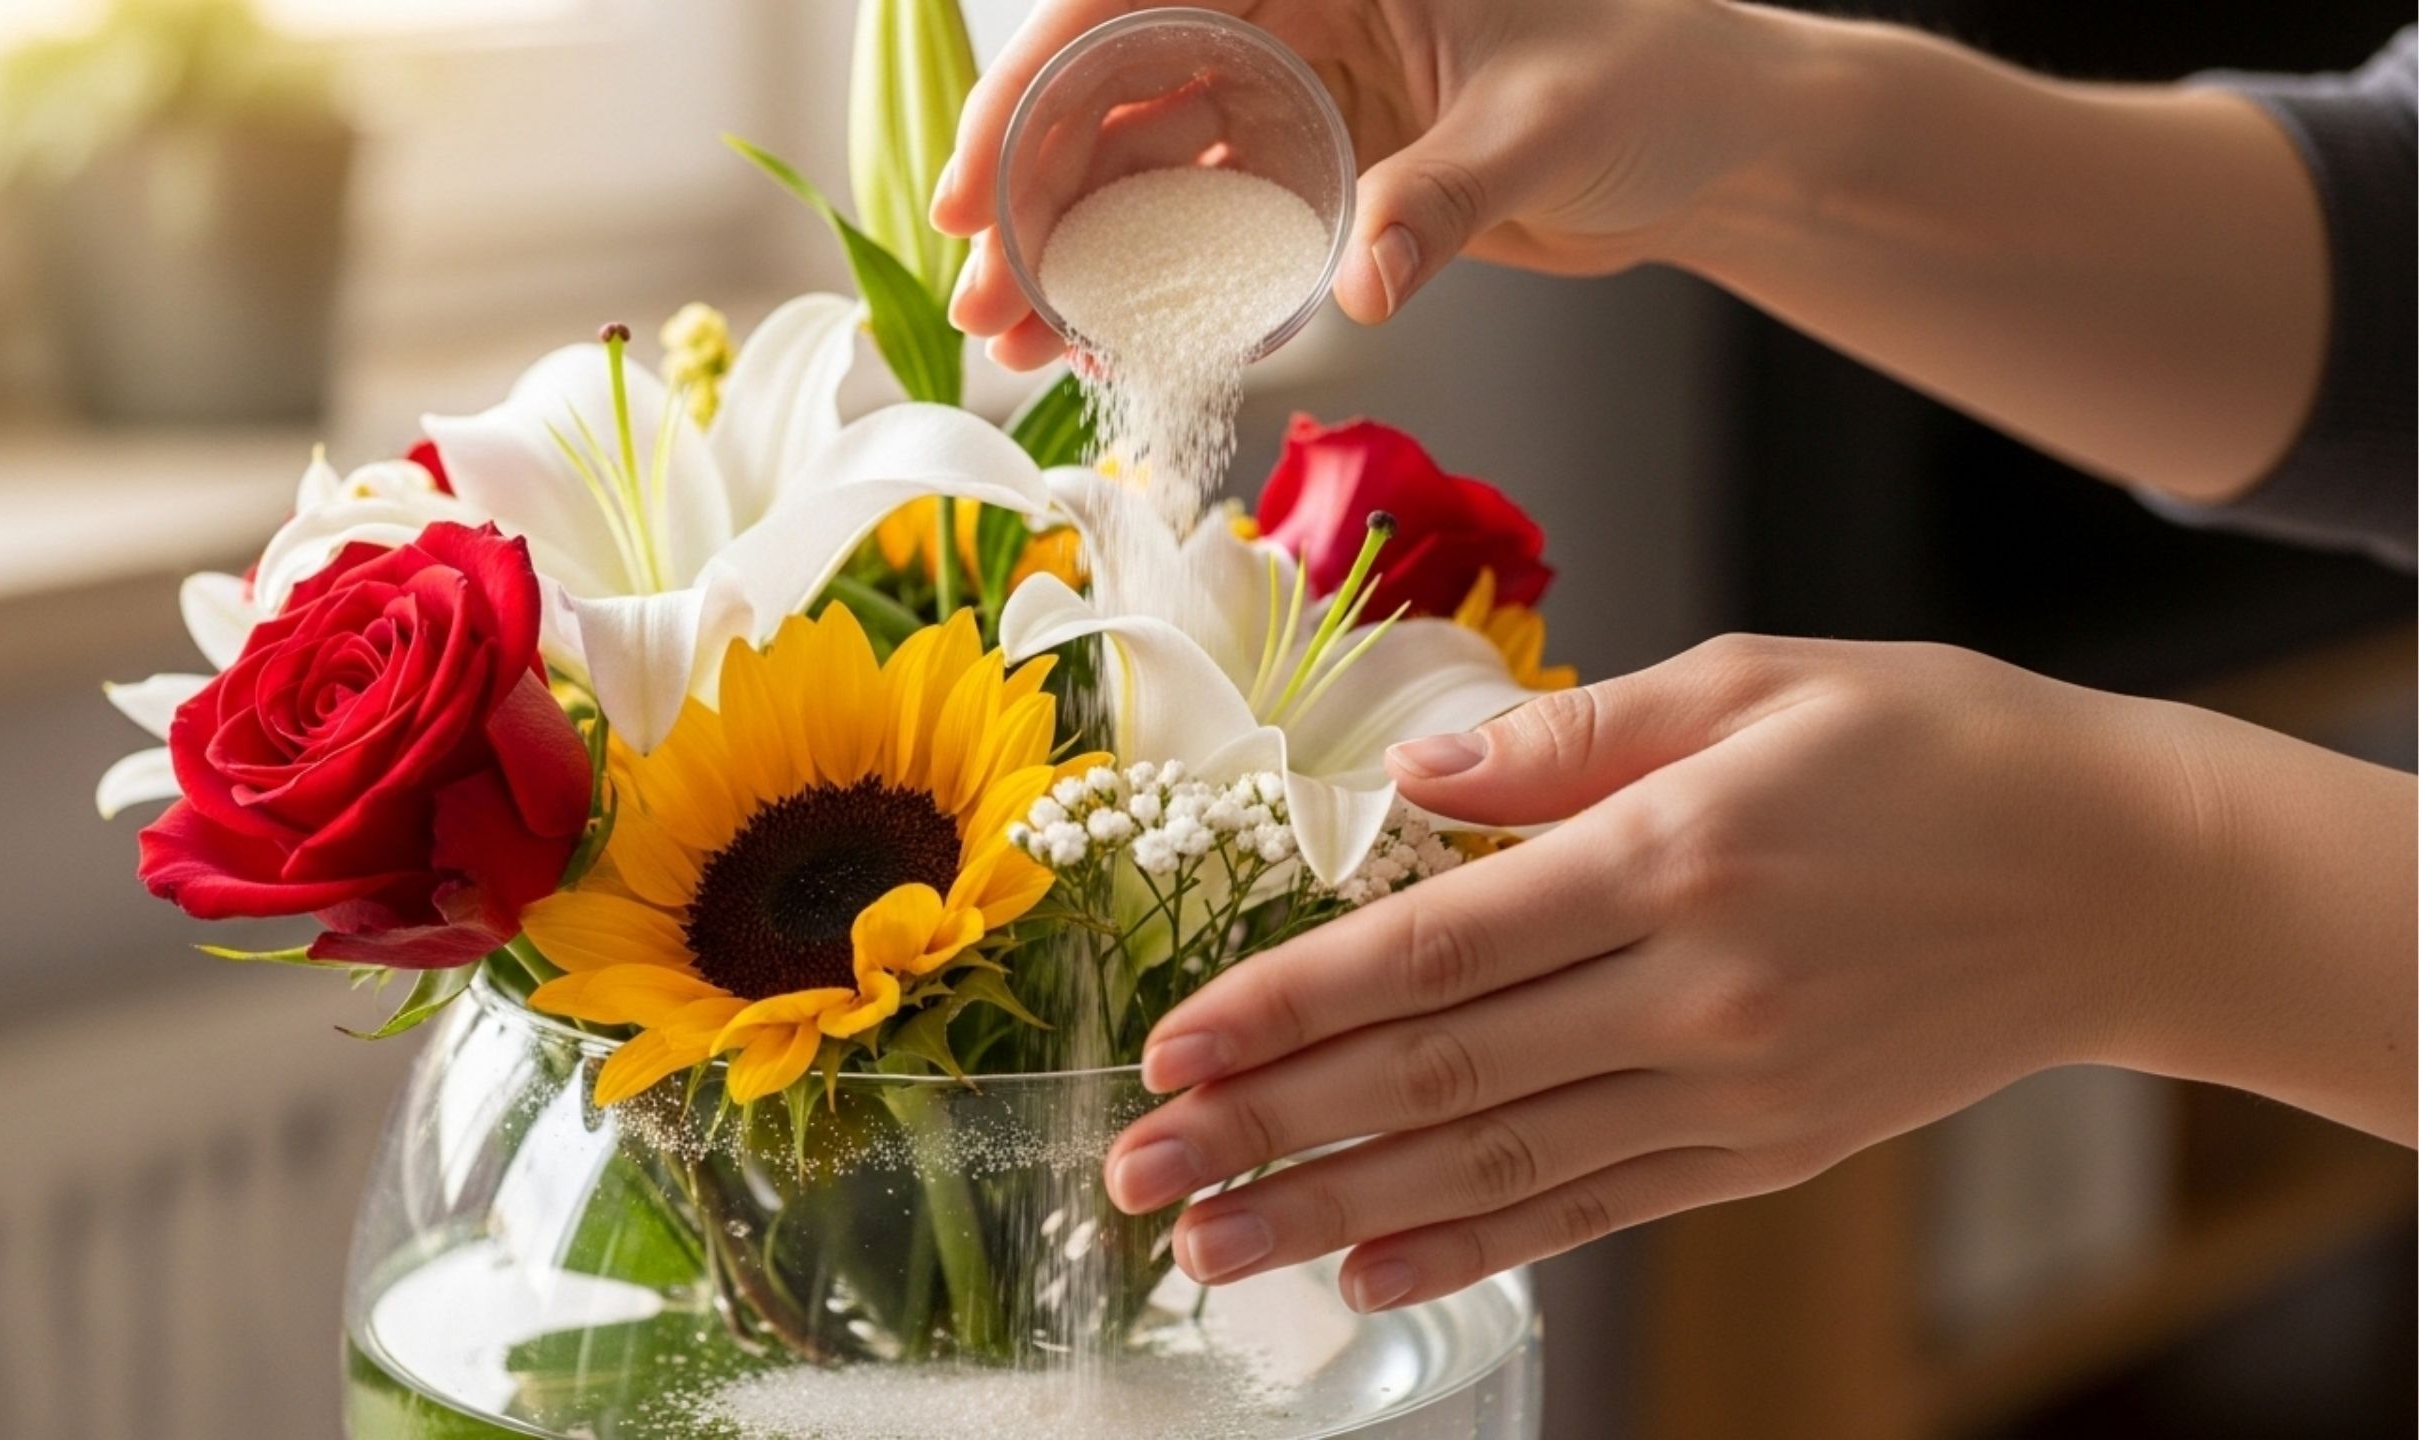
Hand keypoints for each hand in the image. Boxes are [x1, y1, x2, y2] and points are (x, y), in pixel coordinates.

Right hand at [932, 0, 1789, 366]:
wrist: (1715, 138)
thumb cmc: (1654, 78)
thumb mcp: (1544, 128)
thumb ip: (1445, 199)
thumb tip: (1365, 289)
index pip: (1140, 3)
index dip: (1040, 88)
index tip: (978, 188)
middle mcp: (1292, 12)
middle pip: (1119, 90)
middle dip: (1036, 192)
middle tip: (983, 294)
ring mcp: (1303, 92)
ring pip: (1150, 164)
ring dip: (1078, 248)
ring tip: (1015, 338)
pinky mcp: (1325, 167)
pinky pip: (1212, 222)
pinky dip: (1154, 278)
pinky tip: (1100, 337)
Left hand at [1104, 635, 2414, 1311]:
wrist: (2123, 879)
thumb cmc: (1936, 747)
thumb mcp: (1757, 679)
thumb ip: (1574, 734)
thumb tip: (1420, 775)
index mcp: (1672, 856)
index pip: (1434, 947)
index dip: (1289, 1004)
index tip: (1175, 1047)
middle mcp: (1691, 993)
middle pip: (1438, 1074)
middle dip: (1271, 1129)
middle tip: (1139, 1178)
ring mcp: (1731, 1091)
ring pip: (1496, 1164)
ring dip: (1339, 1210)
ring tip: (1211, 1249)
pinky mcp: (1765, 1152)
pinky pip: (1594, 1209)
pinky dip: (1477, 1247)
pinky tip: (1373, 1270)